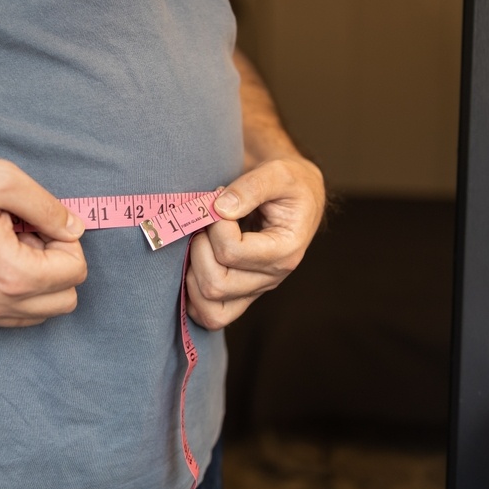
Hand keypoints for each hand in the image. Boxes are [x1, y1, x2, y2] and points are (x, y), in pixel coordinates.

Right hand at [0, 155, 87, 326]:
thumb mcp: (3, 179)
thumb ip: (49, 207)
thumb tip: (75, 228)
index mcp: (11, 274)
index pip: (76, 271)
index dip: (66, 239)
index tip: (38, 220)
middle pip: (65, 300)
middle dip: (57, 264)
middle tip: (28, 233)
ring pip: (40, 313)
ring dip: (38, 280)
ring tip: (9, 244)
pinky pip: (11, 316)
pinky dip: (15, 290)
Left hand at [185, 157, 324, 329]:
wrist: (297, 197)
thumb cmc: (289, 184)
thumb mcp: (279, 173)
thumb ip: (251, 187)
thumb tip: (219, 208)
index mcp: (284, 251)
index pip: (232, 252)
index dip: (215, 225)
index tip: (219, 203)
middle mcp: (270, 278)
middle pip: (216, 284)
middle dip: (198, 250)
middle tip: (204, 224)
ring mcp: (254, 289)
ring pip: (209, 306)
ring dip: (192, 273)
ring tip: (199, 244)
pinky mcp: (240, 293)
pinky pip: (209, 315)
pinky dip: (192, 296)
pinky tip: (192, 265)